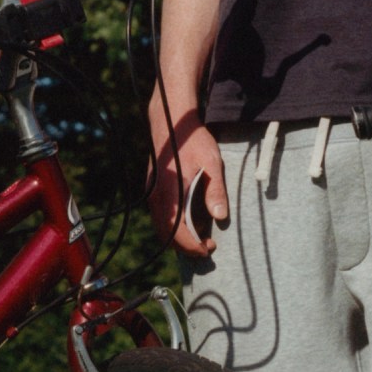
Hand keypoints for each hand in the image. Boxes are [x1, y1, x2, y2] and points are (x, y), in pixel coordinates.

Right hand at [148, 103, 228, 257]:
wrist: (173, 122)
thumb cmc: (194, 140)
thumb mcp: (212, 162)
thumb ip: (215, 190)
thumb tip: (220, 216)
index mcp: (170, 190)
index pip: (176, 230)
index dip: (191, 245)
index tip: (208, 249)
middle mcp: (156, 194)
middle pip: (165, 234)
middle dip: (185, 246)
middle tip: (207, 247)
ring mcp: (151, 192)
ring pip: (160, 226)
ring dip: (178, 237)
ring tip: (200, 238)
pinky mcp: (152, 189)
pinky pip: (159, 216)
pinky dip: (172, 226)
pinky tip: (189, 222)